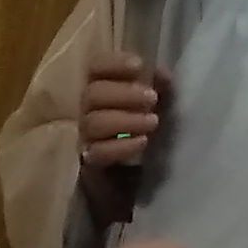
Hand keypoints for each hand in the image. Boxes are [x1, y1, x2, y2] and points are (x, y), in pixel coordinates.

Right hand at [75, 57, 167, 222]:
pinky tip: (142, 142)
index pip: (95, 67)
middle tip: (152, 99)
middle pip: (92, 94)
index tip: (139, 66)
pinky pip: (97, 152)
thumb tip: (162, 74)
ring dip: (125, 119)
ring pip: (93, 122)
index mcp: (102, 89)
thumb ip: (158, 88)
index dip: (113, 63)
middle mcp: (88, 110)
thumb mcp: (157, 107)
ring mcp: (85, 138)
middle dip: (124, 93)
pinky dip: (121, 145)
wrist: (138, 184)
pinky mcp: (89, 163)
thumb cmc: (146, 134)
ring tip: (152, 122)